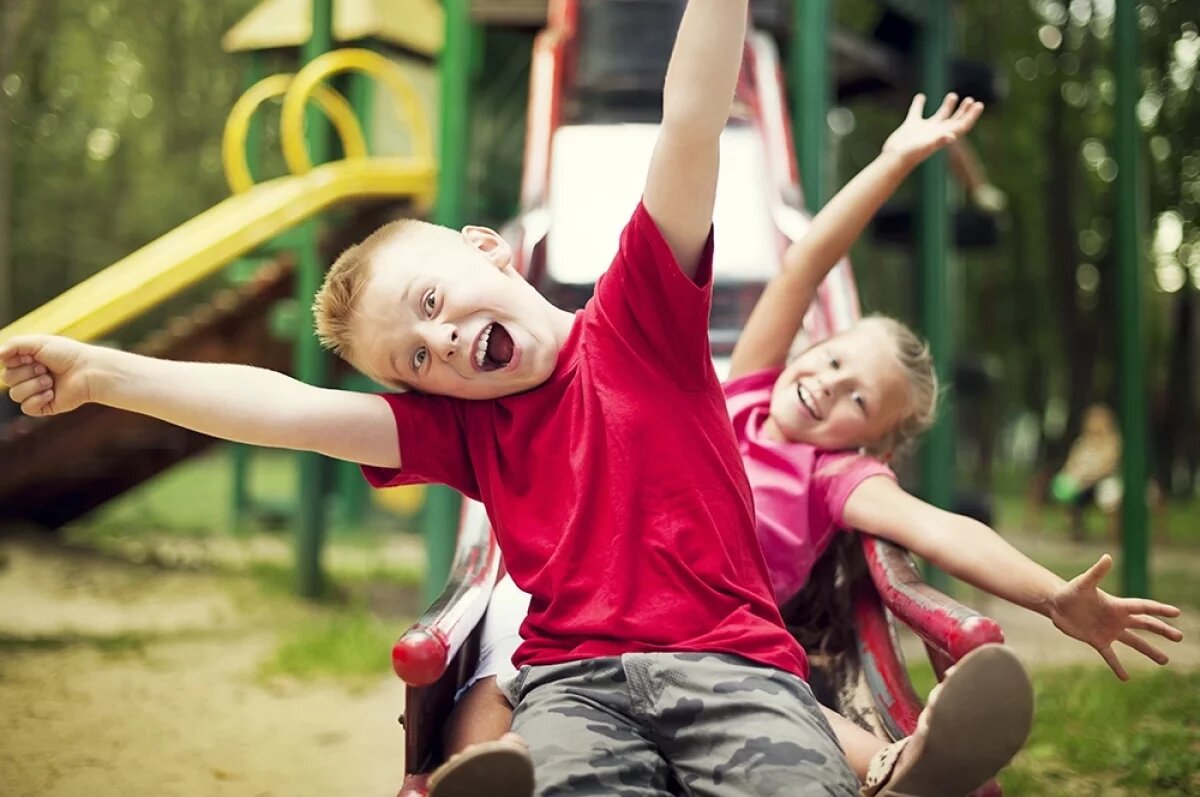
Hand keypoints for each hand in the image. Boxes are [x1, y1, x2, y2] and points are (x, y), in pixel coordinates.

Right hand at [1, 334, 94, 415]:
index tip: (32, 356)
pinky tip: (52, 393)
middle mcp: (29, 376)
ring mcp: (36, 392)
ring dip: (33, 385)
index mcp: (27, 361)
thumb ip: (14, 344)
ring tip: (51, 380)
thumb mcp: (39, 342)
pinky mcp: (44, 406)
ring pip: (15, 394)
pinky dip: (37, 399)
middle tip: (45, 368)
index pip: (5, 364)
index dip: (16, 360)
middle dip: (26, 372)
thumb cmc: (68, 354)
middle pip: (7, 379)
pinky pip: (26, 408)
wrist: (89, 371)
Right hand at [882, 93, 983, 165]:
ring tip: (953, 95)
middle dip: (963, 111)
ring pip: (939, 116)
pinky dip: (919, 104)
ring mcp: (923, 130)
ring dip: (947, 106)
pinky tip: (921, 96)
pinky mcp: (910, 126)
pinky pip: (916, 113)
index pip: (962, 125)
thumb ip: (939, 141)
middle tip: (971, 100)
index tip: (978, 104)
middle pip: (954, 121)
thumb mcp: (926, 146)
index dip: (971, 116)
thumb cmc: (910, 155)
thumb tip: (952, 136)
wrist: (893, 159)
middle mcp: (935, 132)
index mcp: (943, 135)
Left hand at [1048, 554, 1183, 679]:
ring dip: (1149, 651)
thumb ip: (1096, 572)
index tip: (1176, 613)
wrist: (1056, 604)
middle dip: (1162, 630)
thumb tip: (1107, 557)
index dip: (1159, 610)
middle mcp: (1117, 619)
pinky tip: (1126, 677)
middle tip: (1179, 637)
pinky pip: (1110, 656)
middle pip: (1144, 625)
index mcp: (1117, 605)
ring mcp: (1109, 631)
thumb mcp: (1083, 583)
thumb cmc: (1070, 591)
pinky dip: (1117, 666)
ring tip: (1165, 660)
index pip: (1143, 607)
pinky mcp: (1097, 641)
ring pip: (1134, 642)